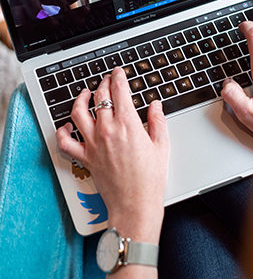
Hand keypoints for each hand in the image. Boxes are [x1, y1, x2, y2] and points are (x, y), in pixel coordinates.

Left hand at [56, 67, 168, 242]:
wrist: (135, 205)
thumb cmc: (150, 180)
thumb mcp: (162, 146)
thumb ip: (157, 121)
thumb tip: (155, 105)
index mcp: (128, 125)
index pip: (119, 91)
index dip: (118, 77)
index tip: (118, 72)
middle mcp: (107, 131)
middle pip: (100, 97)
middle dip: (103, 83)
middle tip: (107, 79)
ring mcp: (94, 144)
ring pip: (79, 112)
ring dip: (81, 98)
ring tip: (85, 93)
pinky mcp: (86, 158)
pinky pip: (66, 142)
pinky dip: (63, 131)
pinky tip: (68, 125)